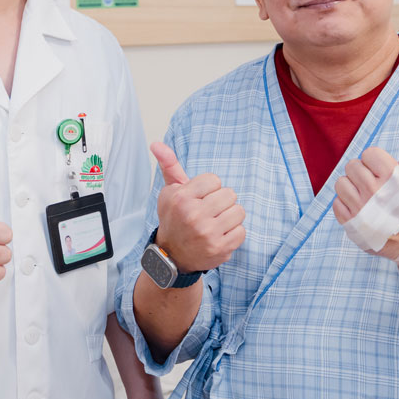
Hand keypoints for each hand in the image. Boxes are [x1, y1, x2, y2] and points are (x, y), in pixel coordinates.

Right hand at [150, 142, 244, 273]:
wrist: (172, 256)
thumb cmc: (174, 218)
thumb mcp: (169, 191)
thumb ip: (169, 165)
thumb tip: (157, 143)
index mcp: (181, 198)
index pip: (214, 180)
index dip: (209, 189)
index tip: (199, 199)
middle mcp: (194, 215)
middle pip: (229, 194)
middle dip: (221, 202)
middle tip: (208, 212)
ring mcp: (208, 233)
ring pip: (239, 211)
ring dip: (230, 217)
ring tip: (215, 223)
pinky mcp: (220, 248)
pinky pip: (242, 231)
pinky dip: (233, 233)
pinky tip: (219, 235)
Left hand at [331, 126, 398, 261]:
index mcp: (392, 176)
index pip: (369, 153)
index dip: (376, 162)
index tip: (385, 174)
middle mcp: (375, 192)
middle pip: (352, 166)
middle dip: (364, 173)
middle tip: (377, 186)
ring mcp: (362, 209)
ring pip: (341, 182)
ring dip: (352, 188)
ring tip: (367, 196)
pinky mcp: (351, 224)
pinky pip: (336, 202)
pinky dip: (346, 205)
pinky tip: (362, 209)